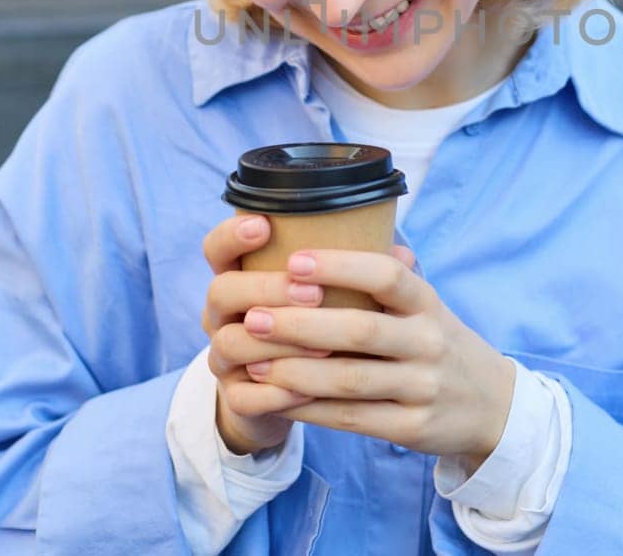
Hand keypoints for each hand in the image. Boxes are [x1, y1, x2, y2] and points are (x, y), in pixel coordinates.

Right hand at [201, 214, 331, 455]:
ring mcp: (224, 358)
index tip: (265, 225)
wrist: (293, 397)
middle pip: (223, 291)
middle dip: (267, 289)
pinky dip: (277, 392)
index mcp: (242, 278)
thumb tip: (404, 254)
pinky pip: (244, 396)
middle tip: (314, 293)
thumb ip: (353, 274)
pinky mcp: (236, 398)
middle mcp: (225, 315)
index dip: (234, 235)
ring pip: (231, 343)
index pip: (218, 248)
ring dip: (279, 344)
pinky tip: (307, 390)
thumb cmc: (319, 333)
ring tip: (323, 347)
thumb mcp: (329, 300)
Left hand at [236, 248, 516, 472]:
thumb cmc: (440, 344)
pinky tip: (278, 398)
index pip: (388, 275)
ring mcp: (423, 387)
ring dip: (296, 372)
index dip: (341, 266)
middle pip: (361, 330)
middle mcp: (429, 342)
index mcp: (428, 303)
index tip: (294, 260)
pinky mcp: (412, 427)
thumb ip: (390, 276)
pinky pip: (353, 418)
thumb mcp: (428, 306)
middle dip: (302, 324)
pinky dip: (310, 409)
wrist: (493, 406)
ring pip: (351, 380)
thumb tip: (346, 225)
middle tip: (253, 317)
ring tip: (254, 362)